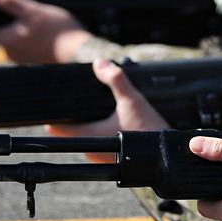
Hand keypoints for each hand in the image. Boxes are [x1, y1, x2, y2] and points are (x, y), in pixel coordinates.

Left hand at [0, 0, 91, 63]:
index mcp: (6, 39)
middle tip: (12, 11)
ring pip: (10, 41)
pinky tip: (40, 31)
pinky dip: (27, 38)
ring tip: (30, 20)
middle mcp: (10, 52)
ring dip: (15, 31)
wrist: (82, 51)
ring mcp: (22, 58)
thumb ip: (7, 1)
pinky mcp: (35, 60)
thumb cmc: (59, 30)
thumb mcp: (32, 10)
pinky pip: (23, 47)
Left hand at [46, 59, 170, 159]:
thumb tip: (101, 63)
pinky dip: (99, 130)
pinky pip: (97, 141)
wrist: (168, 152)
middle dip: (74, 114)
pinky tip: (111, 121)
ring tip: (98, 109)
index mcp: (88, 135)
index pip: (54, 126)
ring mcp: (100, 155)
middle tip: (82, 100)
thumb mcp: (132, 100)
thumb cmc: (149, 130)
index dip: (53, 114)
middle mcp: (90, 149)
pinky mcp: (111, 157)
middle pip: (69, 129)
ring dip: (87, 123)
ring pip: (83, 135)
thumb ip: (116, 80)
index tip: (57, 102)